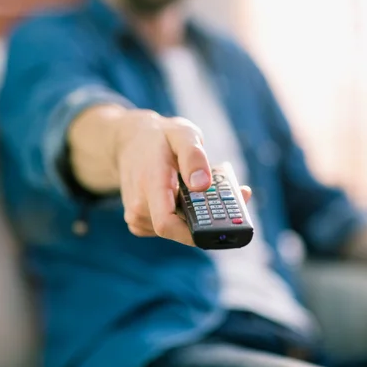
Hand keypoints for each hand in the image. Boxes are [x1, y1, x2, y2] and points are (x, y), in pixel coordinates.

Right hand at [68, 106, 250, 245]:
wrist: (131, 142)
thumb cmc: (160, 138)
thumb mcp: (182, 134)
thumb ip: (193, 157)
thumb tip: (203, 185)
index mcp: (150, 185)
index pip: (166, 224)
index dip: (196, 232)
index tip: (223, 224)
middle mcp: (139, 206)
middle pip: (180, 229)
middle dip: (209, 219)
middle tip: (235, 197)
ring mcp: (138, 217)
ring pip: (177, 229)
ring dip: (199, 216)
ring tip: (210, 191)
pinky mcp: (141, 223)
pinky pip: (171, 227)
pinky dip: (186, 216)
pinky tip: (193, 198)